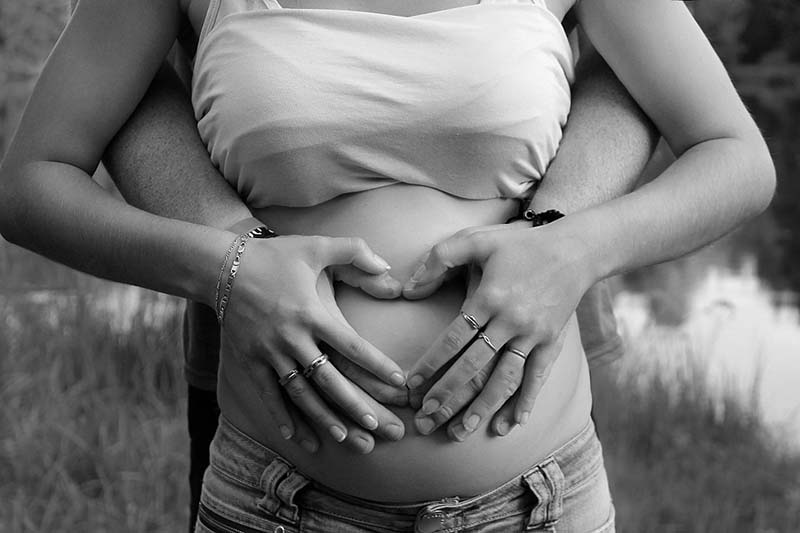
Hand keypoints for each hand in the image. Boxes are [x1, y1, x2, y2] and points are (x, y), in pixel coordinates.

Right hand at [221, 235, 406, 451]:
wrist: (220, 267)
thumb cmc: (273, 255)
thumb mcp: (315, 245)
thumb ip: (354, 250)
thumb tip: (387, 264)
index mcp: (312, 313)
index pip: (352, 346)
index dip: (377, 365)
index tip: (398, 382)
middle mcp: (292, 338)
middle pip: (328, 379)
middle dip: (353, 404)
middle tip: (376, 425)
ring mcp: (269, 353)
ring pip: (299, 394)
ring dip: (321, 418)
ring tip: (343, 437)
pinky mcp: (250, 361)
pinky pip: (268, 395)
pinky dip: (282, 417)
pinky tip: (296, 437)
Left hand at [402, 221, 591, 438]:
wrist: (576, 250)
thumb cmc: (520, 244)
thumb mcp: (477, 239)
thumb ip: (439, 259)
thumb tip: (408, 288)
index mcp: (490, 297)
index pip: (454, 339)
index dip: (432, 364)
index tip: (413, 385)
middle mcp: (512, 320)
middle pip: (475, 366)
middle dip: (449, 394)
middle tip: (427, 418)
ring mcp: (535, 335)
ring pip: (505, 378)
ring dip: (482, 407)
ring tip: (462, 431)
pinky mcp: (552, 342)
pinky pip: (538, 377)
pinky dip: (526, 401)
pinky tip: (512, 424)